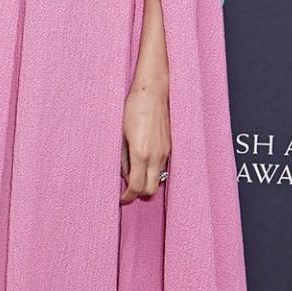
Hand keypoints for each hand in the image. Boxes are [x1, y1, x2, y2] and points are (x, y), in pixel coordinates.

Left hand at [120, 82, 170, 204]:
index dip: (127, 196)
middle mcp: (156, 156)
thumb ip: (122, 158)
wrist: (152, 92)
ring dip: (147, 181)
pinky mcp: (171, 146)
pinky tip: (143, 161)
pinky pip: (162, 167)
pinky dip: (153, 170)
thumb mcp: (120, 135)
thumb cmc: (132, 109)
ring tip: (134, 172)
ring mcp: (166, 152)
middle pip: (151, 190)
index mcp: (141, 154)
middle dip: (139, 193)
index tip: (121, 198)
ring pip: (159, 178)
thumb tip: (123, 174)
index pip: (136, 187)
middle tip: (127, 189)